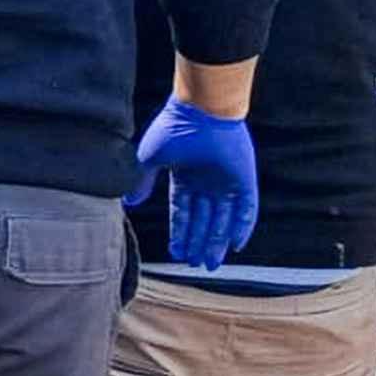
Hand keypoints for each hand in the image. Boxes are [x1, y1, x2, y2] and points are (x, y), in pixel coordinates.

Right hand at [125, 97, 258, 270]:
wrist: (202, 110)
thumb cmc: (173, 129)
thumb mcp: (149, 159)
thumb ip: (142, 182)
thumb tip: (130, 202)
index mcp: (185, 177)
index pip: (183, 212)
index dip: (180, 232)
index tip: (177, 253)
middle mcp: (206, 183)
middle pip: (203, 220)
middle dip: (198, 243)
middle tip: (195, 264)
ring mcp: (227, 183)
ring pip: (222, 220)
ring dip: (216, 241)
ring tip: (210, 263)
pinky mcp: (244, 182)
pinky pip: (246, 210)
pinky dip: (241, 227)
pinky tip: (235, 244)